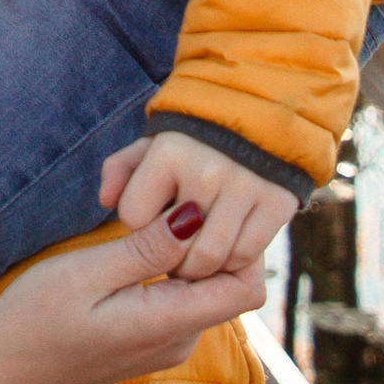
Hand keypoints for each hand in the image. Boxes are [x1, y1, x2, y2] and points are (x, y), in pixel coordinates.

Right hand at [0, 220, 265, 383]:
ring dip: (183, 254)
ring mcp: (166, 345)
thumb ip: (147, 248)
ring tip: (139, 223)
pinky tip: (129, 251)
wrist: (0, 370)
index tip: (202, 207)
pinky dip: (165, 272)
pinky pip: (178, 301)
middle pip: (228, 283)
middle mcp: (180, 341)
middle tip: (164, 201)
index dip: (240, 243)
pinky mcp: (149, 343)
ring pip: (202, 289)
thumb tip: (199, 216)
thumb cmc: (35, 319)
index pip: (248, 286)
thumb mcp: (87, 273)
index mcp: (171, 324)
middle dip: (209, 240)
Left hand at [104, 131, 295, 278]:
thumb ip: (121, 169)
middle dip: (169, 259)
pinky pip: (247, 254)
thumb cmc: (193, 142)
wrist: (261, 116)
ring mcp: (246, 187)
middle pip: (175, 248)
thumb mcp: (152, 145)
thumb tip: (105, 200)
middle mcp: (208, 170)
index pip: (133, 217)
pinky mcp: (277, 202)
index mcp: (170, 152)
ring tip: (196, 254)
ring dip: (200, 267)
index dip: (139, 224)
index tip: (152, 218)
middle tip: (172, 251)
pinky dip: (233, 261)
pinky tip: (226, 247)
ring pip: (212, 258)